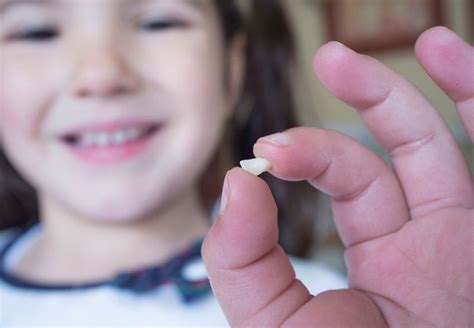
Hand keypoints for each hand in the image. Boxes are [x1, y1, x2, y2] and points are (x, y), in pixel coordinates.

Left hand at [202, 26, 472, 326]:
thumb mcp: (274, 321)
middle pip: (391, 155)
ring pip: (443, 146)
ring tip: (403, 42)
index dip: (309, 155)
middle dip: (364, 100)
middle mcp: (425, 243)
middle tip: (328, 60)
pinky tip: (452, 57)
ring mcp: (464, 238)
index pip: (347, 182)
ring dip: (418, 90)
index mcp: (381, 259)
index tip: (265, 154)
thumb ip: (241, 259)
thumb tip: (235, 183)